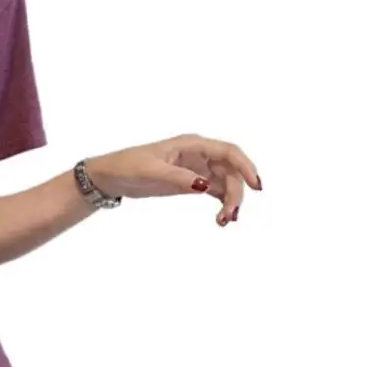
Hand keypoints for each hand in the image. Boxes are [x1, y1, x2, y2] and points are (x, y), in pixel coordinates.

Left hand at [85, 133, 261, 225]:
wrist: (110, 177)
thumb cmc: (128, 166)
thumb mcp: (152, 172)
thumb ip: (178, 178)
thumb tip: (205, 186)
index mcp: (192, 144)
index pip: (229, 152)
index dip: (246, 167)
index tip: (256, 186)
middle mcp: (199, 154)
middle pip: (230, 172)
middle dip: (235, 193)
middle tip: (229, 216)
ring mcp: (197, 169)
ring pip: (225, 184)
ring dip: (229, 201)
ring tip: (224, 222)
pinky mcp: (191, 183)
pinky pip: (215, 191)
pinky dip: (221, 204)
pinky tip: (221, 219)